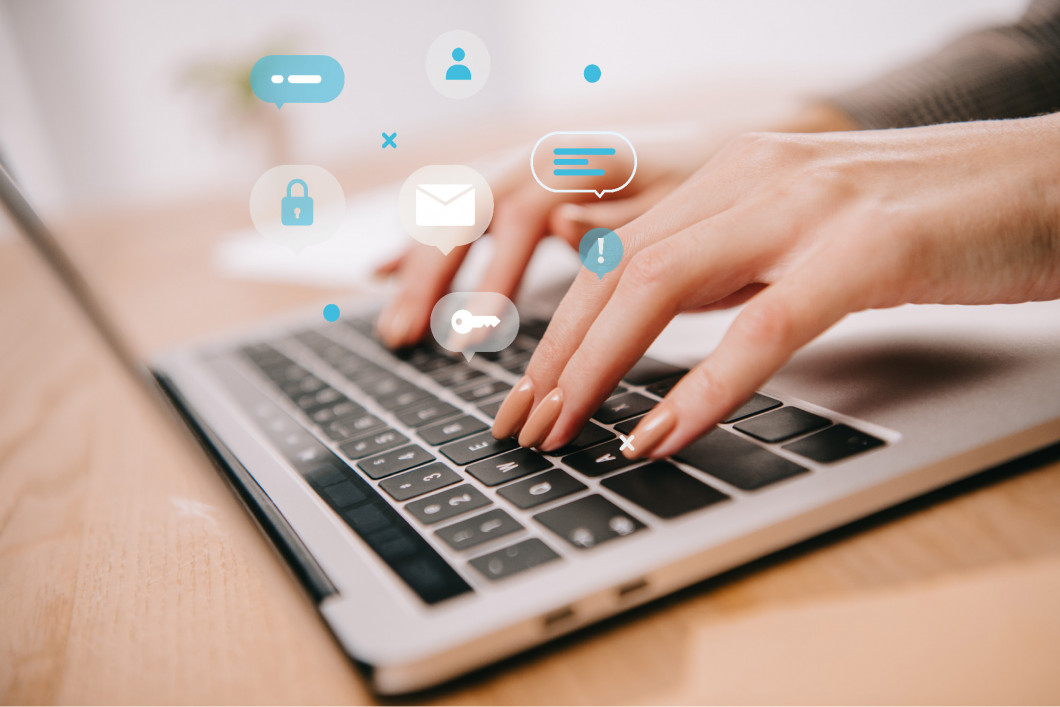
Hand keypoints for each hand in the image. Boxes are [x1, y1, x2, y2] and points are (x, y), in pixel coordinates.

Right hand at [374, 151, 685, 348]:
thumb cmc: (701, 195)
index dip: (493, 276)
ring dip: (420, 273)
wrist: (711, 158)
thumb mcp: (681, 210)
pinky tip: (384, 272)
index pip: (521, 215)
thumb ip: (623, 221)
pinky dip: (423, 246)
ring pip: (454, 215)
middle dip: (433, 278)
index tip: (473, 336)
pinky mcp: (517, 191)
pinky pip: (459, 217)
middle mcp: (541, 161)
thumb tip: (561, 225)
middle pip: (468, 211)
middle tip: (407, 338)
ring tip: (396, 332)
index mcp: (581, 163)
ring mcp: (523, 174)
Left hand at [492, 113, 1059, 458]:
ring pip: (661, 286)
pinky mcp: (867, 247)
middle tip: (522, 428)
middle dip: (556, 356)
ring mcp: (806, 207)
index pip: (612, 252)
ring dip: (598, 369)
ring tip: (564, 434)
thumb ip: (724, 261)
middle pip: (616, 270)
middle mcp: (752, 177)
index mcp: (732, 174)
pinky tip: (661, 435)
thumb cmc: (926, 220)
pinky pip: (762, 324)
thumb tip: (641, 308)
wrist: (1048, 183)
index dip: (556, 327)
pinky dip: (703, 387)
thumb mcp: (798, 235)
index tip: (525, 393)